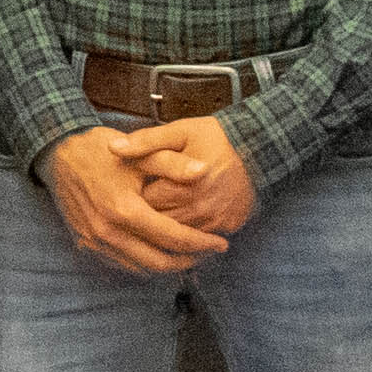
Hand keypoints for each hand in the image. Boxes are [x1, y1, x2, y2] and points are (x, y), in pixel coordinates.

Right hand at [44, 125, 223, 276]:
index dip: (202, 244)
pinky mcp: (86, 243)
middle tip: (209, 252)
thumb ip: (173, 164)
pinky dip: (144, 263)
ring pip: (141, 268)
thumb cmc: (101, 151)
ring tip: (189, 253)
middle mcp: (108, 232)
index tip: (222, 243)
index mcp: (125, 209)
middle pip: (159, 262)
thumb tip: (205, 171)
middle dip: (189, 260)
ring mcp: (95, 241)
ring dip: (168, 265)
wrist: (58, 154)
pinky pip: (121, 264)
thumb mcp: (140, 153)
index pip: (173, 238)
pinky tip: (159, 251)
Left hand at [124, 112, 260, 237]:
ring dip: (163, 228)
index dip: (133, 195)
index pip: (146, 201)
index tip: (128, 188)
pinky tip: (175, 223)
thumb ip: (145, 141)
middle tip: (134, 205)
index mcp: (185, 184)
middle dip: (144, 215)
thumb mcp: (179, 132)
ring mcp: (216, 221)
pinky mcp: (227, 227)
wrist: (260, 148)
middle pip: (159, 223)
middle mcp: (201, 208)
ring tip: (149, 216)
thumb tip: (112, 147)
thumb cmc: (216, 138)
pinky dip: (186, 234)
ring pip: (178, 235)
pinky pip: (199, 239)